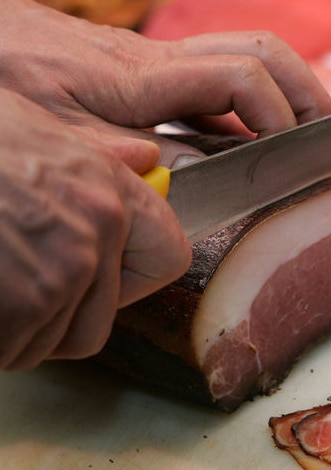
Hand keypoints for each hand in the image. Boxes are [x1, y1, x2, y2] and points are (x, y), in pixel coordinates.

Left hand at [0, 0, 330, 165]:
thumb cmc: (0, 83)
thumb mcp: (61, 138)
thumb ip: (131, 156)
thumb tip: (192, 171)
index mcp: (144, 77)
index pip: (242, 78)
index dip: (278, 114)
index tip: (284, 155)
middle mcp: (158, 60)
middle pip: (260, 50)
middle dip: (303, 90)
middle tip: (320, 134)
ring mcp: (152, 61)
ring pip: (242, 56)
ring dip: (281, 91)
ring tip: (297, 136)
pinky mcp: (140, 70)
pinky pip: (209, 79)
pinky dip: (241, 106)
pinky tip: (241, 141)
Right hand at [0, 88, 191, 369]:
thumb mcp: (38, 125)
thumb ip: (98, 157)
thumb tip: (145, 160)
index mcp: (109, 188)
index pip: (168, 257)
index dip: (134, 278)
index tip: (107, 280)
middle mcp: (98, 232)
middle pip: (99, 320)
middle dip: (56, 317)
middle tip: (14, 286)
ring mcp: (62, 272)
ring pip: (53, 341)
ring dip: (16, 329)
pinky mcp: (23, 306)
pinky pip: (14, 351)